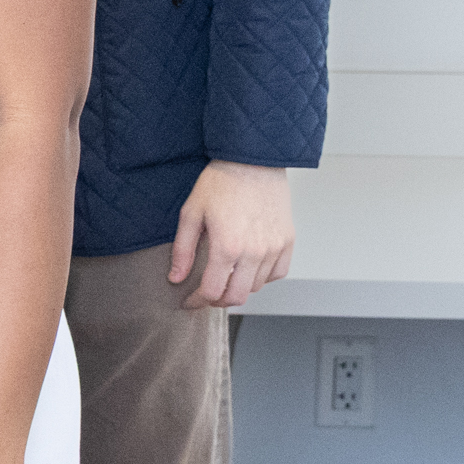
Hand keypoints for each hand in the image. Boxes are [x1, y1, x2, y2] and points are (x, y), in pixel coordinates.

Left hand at [171, 160, 293, 306]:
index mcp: (228, 247)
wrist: (253, 162)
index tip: (189, 301)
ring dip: (238, 289)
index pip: (212, 291)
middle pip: (237, 296)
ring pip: (257, 287)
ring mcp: (275, 248)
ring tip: (224, 279)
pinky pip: (278, 273)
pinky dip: (262, 278)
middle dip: (217, 301)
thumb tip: (175, 277)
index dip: (197, 301)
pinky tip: (248, 270)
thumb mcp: (191, 213)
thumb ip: (183, 250)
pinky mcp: (288, 241)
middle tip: (205, 295)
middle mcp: (255, 253)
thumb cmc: (220, 183)